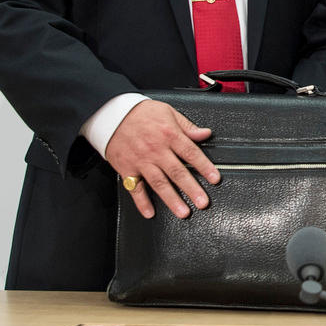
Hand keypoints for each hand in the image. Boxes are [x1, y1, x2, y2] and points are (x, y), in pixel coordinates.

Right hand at [105, 99, 219, 218]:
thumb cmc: (141, 112)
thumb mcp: (168, 112)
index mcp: (169, 135)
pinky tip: (150, 212)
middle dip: (192, 189)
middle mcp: (156, 150)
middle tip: (203, 202)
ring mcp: (141, 161)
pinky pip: (135, 188)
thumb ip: (187, 126)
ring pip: (159, 184)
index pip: (191, 153)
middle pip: (177, 172)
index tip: (214, 179)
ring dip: (172, 200)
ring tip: (183, 212)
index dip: (204, 167)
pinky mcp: (127, 169)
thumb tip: (205, 134)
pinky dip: (142, 202)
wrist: (111, 114)